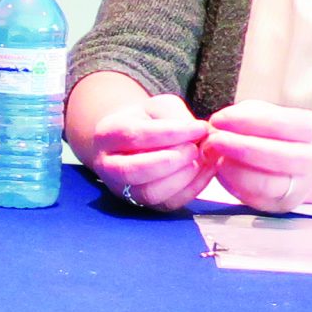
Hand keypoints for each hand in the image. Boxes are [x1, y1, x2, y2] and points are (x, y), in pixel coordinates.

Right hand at [85, 93, 212, 210]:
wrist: (136, 143)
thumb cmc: (148, 121)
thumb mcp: (158, 107)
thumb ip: (177, 116)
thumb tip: (201, 133)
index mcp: (107, 135)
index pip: (134, 135)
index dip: (170, 133)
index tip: (199, 128)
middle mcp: (108, 166)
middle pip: (132, 170)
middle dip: (170, 160)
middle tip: (195, 148)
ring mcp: (122, 189)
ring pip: (149, 193)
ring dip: (181, 177)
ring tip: (201, 160)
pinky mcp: (143, 204)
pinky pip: (167, 204)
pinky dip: (192, 188)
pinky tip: (205, 170)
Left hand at [204, 100, 311, 213]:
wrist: (301, 162)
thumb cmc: (278, 133)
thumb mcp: (268, 115)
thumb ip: (246, 117)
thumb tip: (218, 125)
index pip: (279, 125)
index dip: (244, 121)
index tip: (218, 119)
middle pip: (275, 156)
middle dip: (238, 148)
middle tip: (212, 140)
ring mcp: (302, 186)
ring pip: (265, 183)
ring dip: (232, 168)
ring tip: (213, 155)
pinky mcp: (282, 204)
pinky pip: (254, 197)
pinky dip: (232, 182)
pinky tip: (221, 169)